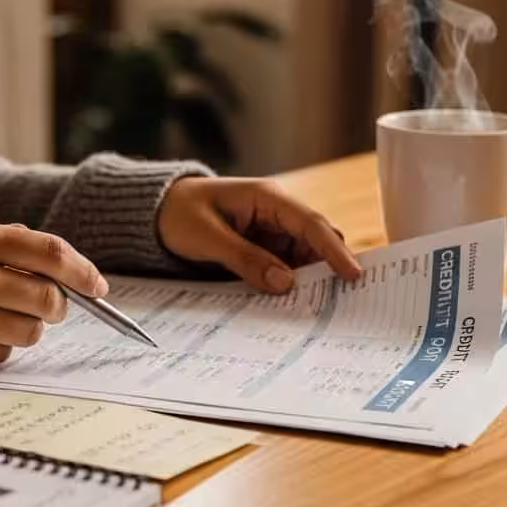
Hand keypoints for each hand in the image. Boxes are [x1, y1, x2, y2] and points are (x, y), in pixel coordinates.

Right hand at [0, 220, 107, 370]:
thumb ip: (10, 245)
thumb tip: (66, 269)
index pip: (48, 254)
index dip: (82, 271)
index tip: (98, 285)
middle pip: (47, 299)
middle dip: (57, 304)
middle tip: (49, 303)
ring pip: (29, 331)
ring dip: (26, 325)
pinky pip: (0, 354)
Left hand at [157, 177, 363, 291]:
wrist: (154, 213)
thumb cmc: (178, 215)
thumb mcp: (207, 238)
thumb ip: (245, 259)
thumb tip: (285, 282)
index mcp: (266, 198)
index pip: (311, 223)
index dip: (334, 250)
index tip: (353, 275)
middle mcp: (275, 212)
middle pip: (314, 242)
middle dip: (327, 268)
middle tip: (341, 301)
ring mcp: (270, 231)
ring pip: (302, 257)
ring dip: (308, 280)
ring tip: (318, 308)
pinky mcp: (263, 248)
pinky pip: (285, 266)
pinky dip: (290, 283)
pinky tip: (293, 303)